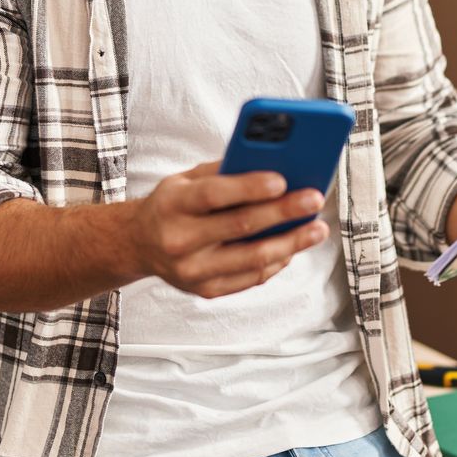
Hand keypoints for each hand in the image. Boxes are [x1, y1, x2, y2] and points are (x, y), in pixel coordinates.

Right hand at [129, 162, 329, 298]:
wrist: (139, 244)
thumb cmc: (173, 204)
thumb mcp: (186, 179)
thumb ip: (224, 172)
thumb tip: (275, 166)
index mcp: (172, 205)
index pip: (213, 196)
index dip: (249, 188)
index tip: (283, 180)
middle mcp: (179, 240)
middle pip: (240, 227)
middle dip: (283, 212)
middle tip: (314, 199)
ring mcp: (192, 271)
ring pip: (252, 258)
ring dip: (291, 243)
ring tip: (317, 228)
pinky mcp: (205, 290)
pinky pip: (251, 277)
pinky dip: (277, 261)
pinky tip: (294, 246)